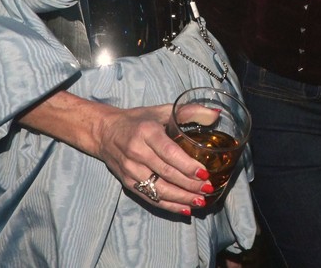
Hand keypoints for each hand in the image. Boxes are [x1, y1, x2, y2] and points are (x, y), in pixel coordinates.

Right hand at [92, 103, 215, 214]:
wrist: (105, 132)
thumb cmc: (139, 120)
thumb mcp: (162, 110)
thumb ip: (188, 112)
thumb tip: (215, 115)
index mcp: (146, 132)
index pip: (168, 152)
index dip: (187, 165)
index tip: (204, 173)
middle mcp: (137, 152)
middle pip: (166, 173)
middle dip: (189, 185)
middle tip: (208, 188)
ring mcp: (131, 170)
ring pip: (159, 189)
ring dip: (181, 198)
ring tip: (201, 201)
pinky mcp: (128, 183)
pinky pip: (150, 198)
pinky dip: (169, 206)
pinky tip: (185, 209)